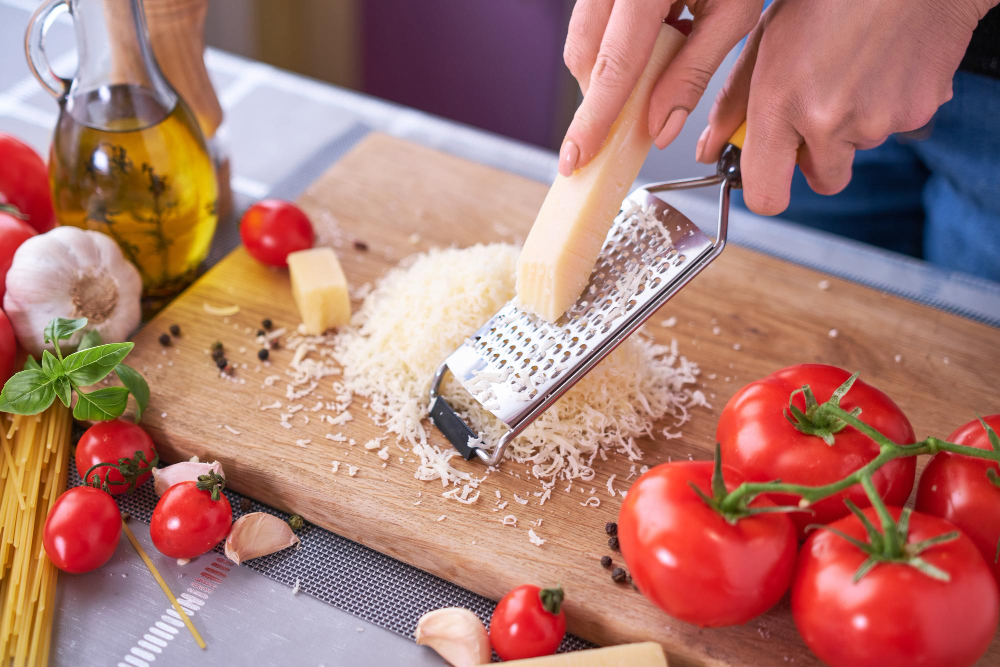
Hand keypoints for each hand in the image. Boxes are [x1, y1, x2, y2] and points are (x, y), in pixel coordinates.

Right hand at [559, 0, 762, 175]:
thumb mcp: (733, 13)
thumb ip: (693, 73)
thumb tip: (658, 126)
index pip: (613, 66)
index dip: (594, 118)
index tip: (578, 156)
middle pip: (584, 56)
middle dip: (601, 96)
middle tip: (631, 118)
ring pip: (582, 41)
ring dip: (608, 70)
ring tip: (653, 65)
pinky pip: (592, 22)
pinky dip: (613, 45)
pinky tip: (649, 40)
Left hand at [698, 0, 994, 214]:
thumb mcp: (764, 41)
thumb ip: (732, 105)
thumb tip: (709, 152)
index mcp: (781, 104)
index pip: (767, 196)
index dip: (767, 192)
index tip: (770, 176)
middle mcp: (829, 121)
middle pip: (823, 180)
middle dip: (818, 157)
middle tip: (820, 107)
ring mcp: (879, 119)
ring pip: (859, 148)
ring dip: (854, 123)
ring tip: (855, 67)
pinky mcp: (920, 109)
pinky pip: (897, 125)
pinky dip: (889, 103)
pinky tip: (884, 62)